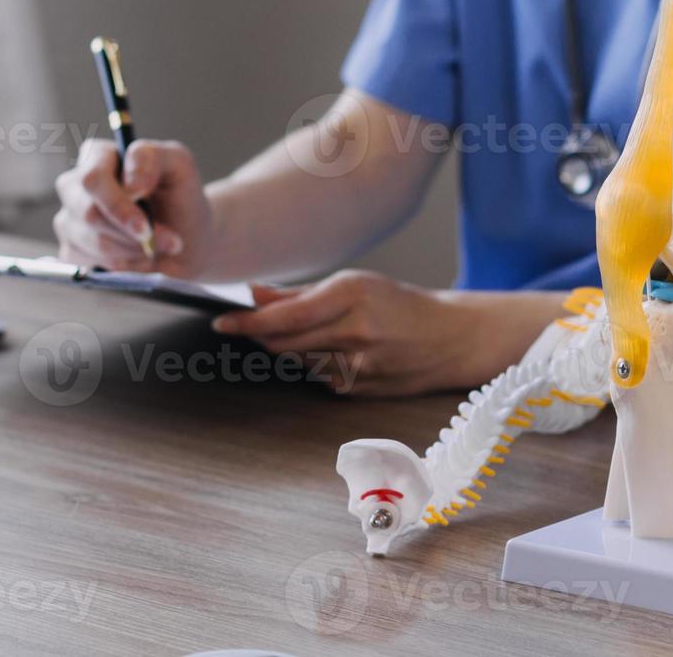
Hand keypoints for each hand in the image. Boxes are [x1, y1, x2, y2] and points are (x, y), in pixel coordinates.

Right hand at [54, 139, 211, 275]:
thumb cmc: (180, 198)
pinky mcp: (72, 250)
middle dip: (130, 234)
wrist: (187, 241)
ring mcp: (70, 219)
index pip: (93, 179)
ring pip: (93, 242)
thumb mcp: (179, 166)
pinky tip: (139, 258)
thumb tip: (130, 183)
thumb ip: (152, 158)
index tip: (145, 226)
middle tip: (166, 242)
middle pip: (89, 214)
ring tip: (156, 246)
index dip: (118, 205)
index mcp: (98, 156)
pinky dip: (123, 266)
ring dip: (133, 250)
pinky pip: (90, 263)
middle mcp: (75, 185)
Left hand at [211, 270, 505, 397]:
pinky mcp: (358, 390)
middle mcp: (355, 332)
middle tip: (243, 326)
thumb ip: (300, 294)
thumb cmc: (400, 303)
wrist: (450, 338)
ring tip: (307, 332)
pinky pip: (318, 376)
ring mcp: (358, 367)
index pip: (284, 316)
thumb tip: (253, 295)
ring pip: (297, 361)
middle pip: (283, 343)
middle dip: (260, 337)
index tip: (222, 321)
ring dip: (289, 349)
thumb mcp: (354, 283)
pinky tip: (336, 351)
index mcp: (352, 296)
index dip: (247, 322)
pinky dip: (315, 363)